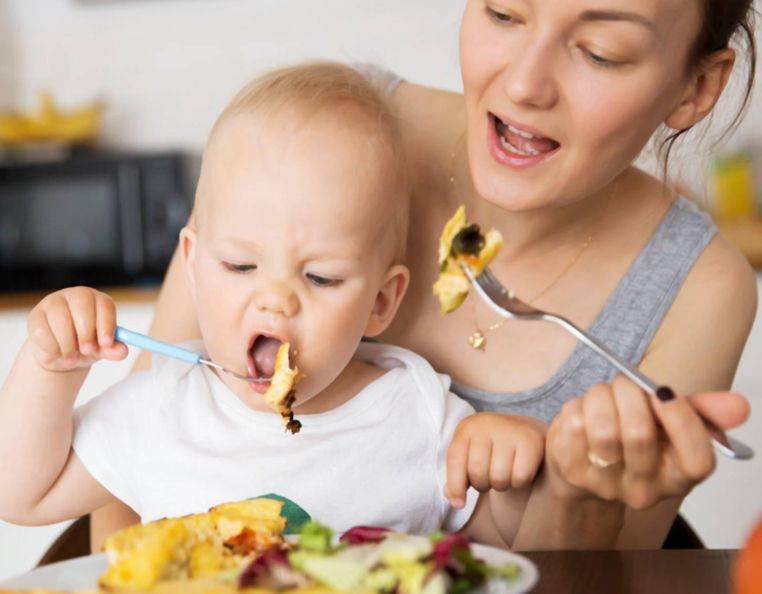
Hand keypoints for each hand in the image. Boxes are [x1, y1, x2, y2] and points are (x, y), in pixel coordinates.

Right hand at [26, 287, 127, 372]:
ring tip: (73, 357)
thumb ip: (113, 349)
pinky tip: (58, 352)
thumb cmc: (86, 346)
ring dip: (68, 343)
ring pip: (60, 318)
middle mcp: (76, 296)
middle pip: (82, 305)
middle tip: (88, 350)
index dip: (107, 324)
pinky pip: (42, 331)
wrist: (60, 354)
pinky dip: (52, 347)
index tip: (106, 344)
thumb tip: (123, 351)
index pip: (105, 305)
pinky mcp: (36, 315)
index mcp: (98, 300)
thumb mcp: (101, 349)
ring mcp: (54, 303)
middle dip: (86, 331)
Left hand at [445, 412, 545, 507]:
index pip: (455, 458)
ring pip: (499, 476)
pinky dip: (518, 483)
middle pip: (477, 471)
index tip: (459, 504)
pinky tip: (518, 472)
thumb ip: (458, 477)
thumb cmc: (490, 448)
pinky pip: (520, 476)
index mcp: (467, 428)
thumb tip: (455, 500)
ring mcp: (510, 430)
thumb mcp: (469, 455)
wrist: (524, 429)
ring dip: (500, 485)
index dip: (455, 485)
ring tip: (503, 475)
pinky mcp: (531, 440)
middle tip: (488, 480)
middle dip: (481, 484)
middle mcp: (487, 424)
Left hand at [545, 375, 749, 508]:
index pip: (697, 461)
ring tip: (603, 395)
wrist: (585, 462)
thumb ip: (703, 412)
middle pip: (639, 434)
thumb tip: (739, 406)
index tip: (665, 392)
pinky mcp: (571, 471)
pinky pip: (573, 424)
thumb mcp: (670, 423)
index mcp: (677, 477)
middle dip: (630, 393)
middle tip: (625, 383)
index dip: (683, 420)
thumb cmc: (633, 435)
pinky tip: (582, 411)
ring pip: (602, 427)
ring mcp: (605, 484)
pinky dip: (577, 406)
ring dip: (600, 396)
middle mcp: (643, 489)